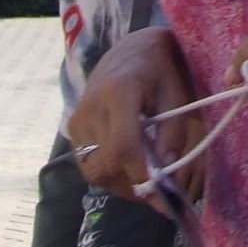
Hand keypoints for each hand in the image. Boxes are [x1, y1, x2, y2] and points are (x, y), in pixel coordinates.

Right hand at [67, 28, 207, 201]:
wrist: (131, 49)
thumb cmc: (159, 69)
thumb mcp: (176, 94)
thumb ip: (172, 132)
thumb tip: (168, 171)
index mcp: (119, 92)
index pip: (122, 146)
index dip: (141, 175)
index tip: (163, 197)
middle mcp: (91, 107)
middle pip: (104, 165)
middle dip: (133, 187)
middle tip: (160, 196)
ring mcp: (77, 119)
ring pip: (93, 171)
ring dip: (121, 185)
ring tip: (147, 183)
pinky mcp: (72, 129)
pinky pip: (87, 164)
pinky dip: (110, 175)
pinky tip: (130, 170)